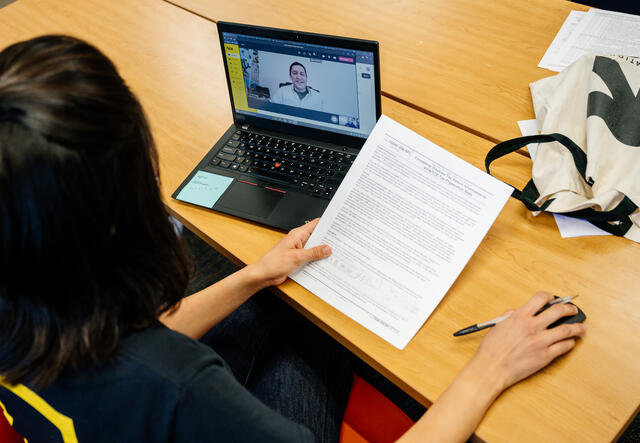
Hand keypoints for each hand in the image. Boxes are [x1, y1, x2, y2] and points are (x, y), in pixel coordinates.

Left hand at [247, 218, 330, 288]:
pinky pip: (311, 258)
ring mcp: (299, 250)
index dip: (327, 224)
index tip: (338, 225)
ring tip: (335, 254)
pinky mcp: (298, 259)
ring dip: (322, 252)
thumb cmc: (273, 263)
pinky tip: (324, 264)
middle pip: (317, 237)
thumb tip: (327, 248)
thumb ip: (313, 252)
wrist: (263, 274)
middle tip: (341, 243)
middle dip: (328, 240)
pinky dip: (317, 260)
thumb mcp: (296, 257)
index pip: (315, 224)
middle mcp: (299, 241)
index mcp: (297, 235)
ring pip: (315, 248)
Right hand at [467, 291, 585, 392]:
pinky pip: (564, 347)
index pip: (540, 299)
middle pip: (558, 311)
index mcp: (519, 317)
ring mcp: (540, 342)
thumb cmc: (492, 349)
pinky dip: (570, 343)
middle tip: (573, 310)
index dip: (550, 297)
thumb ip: (509, 317)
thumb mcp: (497, 326)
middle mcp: (532, 327)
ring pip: (567, 330)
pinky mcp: (545, 356)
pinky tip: (571, 342)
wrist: (492, 368)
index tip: (553, 299)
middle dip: (569, 309)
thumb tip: (515, 312)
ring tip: (582, 327)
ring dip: (577, 327)